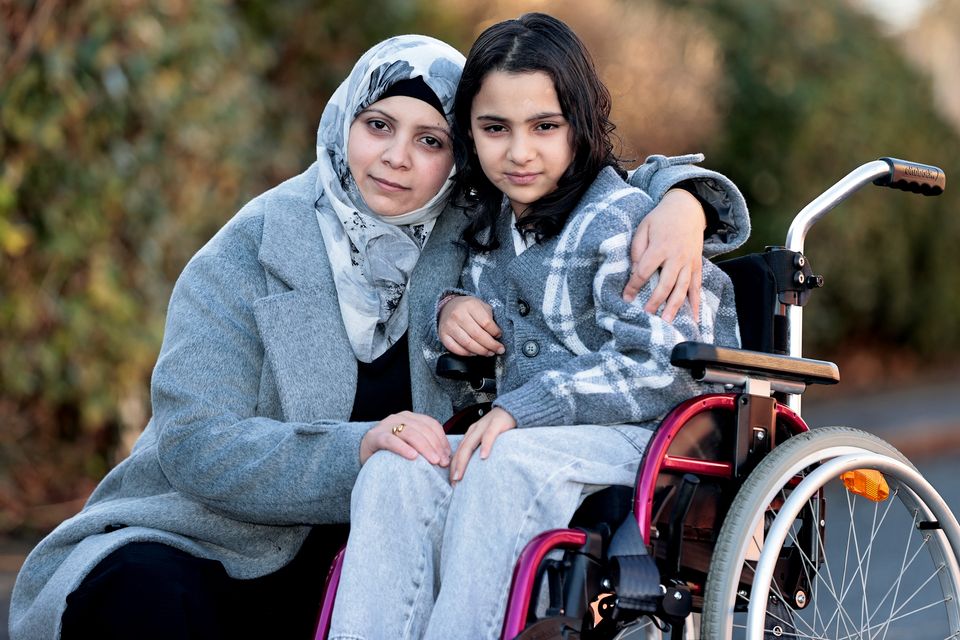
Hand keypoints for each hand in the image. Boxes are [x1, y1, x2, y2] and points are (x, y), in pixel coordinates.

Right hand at [359, 411, 450, 466]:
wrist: (362, 451)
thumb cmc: (390, 452)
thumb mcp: (409, 445)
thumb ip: (424, 445)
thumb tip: (446, 457)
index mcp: (411, 418)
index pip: (432, 425)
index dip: (442, 440)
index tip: (448, 456)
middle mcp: (400, 418)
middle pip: (423, 429)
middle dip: (436, 446)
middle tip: (443, 462)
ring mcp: (387, 425)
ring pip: (410, 433)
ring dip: (424, 447)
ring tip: (433, 461)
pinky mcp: (375, 436)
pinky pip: (391, 440)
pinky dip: (403, 448)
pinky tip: (412, 457)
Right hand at [438, 295, 504, 356]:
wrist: (448, 306)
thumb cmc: (468, 308)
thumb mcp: (481, 306)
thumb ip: (490, 318)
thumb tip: (497, 335)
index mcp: (470, 305)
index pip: (486, 323)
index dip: (495, 332)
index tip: (499, 336)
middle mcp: (458, 315)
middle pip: (478, 335)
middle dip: (491, 345)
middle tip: (499, 349)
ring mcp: (449, 326)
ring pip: (467, 344)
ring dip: (481, 351)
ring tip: (489, 353)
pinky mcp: (443, 335)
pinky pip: (456, 349)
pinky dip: (467, 354)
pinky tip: (475, 353)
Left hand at [449, 407, 515, 483]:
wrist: (512, 409)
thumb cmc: (500, 427)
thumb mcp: (486, 438)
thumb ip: (480, 449)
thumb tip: (475, 470)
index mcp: (470, 435)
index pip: (458, 452)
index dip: (454, 467)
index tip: (453, 482)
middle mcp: (474, 431)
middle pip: (461, 450)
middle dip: (455, 467)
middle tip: (454, 482)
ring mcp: (484, 426)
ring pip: (469, 444)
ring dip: (463, 461)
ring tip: (460, 475)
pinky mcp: (496, 424)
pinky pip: (489, 436)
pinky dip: (485, 446)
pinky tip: (483, 457)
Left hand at [623, 188, 705, 322]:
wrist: (688, 208)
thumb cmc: (660, 219)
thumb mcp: (643, 227)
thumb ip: (638, 249)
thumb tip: (635, 271)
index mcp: (660, 247)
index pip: (645, 271)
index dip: (634, 286)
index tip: (626, 298)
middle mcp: (677, 257)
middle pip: (666, 284)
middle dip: (655, 301)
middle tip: (646, 317)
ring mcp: (689, 262)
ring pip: (682, 288)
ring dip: (675, 307)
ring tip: (667, 323)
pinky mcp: (697, 265)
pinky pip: (697, 286)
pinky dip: (696, 303)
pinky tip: (695, 318)